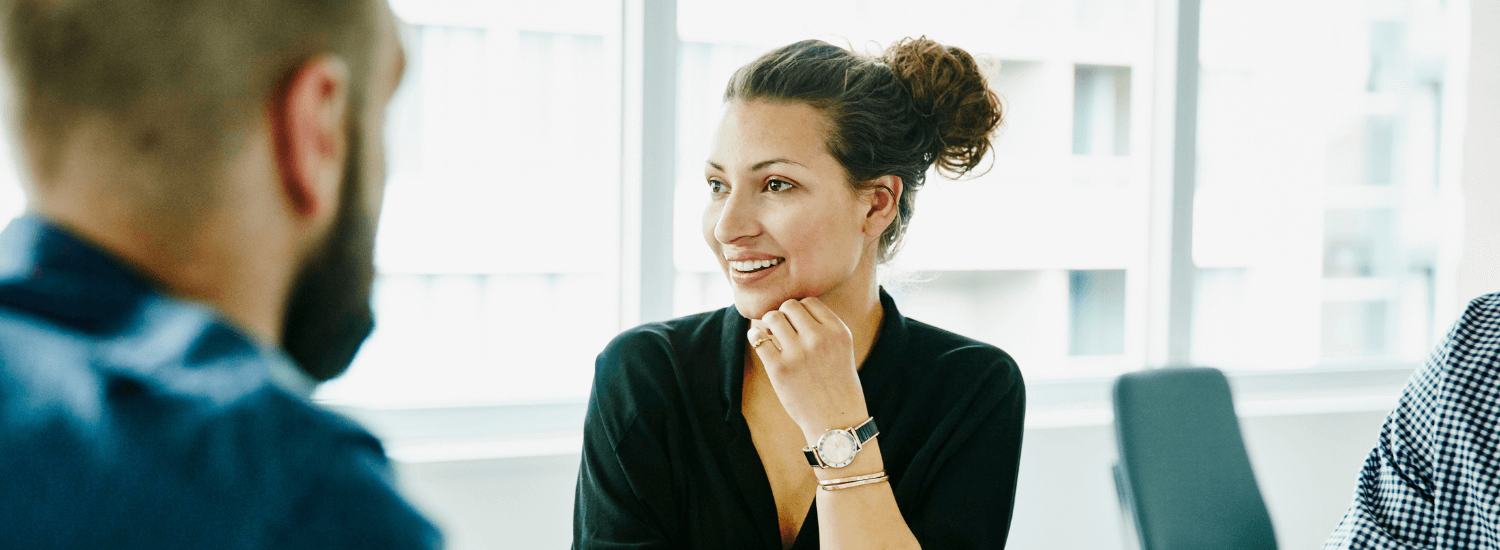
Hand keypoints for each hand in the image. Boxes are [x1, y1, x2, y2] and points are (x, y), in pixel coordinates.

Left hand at [747, 297, 870, 441]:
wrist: (836, 423)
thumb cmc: (837, 386)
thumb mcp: (842, 350)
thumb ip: (823, 328)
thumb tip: (787, 310)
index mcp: (838, 332)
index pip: (809, 302)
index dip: (799, 311)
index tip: (796, 324)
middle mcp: (819, 338)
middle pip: (789, 306)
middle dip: (783, 315)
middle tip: (781, 330)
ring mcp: (798, 353)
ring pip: (773, 317)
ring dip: (768, 323)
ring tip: (771, 335)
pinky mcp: (779, 369)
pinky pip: (758, 339)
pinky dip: (755, 336)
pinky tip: (758, 340)